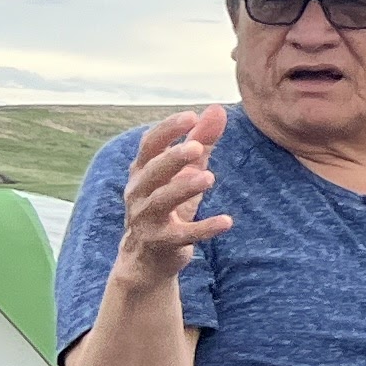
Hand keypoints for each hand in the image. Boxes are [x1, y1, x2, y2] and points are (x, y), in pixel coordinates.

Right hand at [111, 106, 232, 287]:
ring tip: (208, 177)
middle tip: (196, 147)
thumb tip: (218, 108)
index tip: (191, 116)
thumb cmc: (168, 205)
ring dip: (184, 188)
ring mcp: (147, 219)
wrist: (146, 257)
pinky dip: (204, 228)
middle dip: (172, 158)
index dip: (168, 129)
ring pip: (162, 201)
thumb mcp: (184, 172)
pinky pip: (183, 235)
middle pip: (152, 171)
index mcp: (143, 171)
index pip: (150, 145)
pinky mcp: (161, 242)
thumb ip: (201, 142)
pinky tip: (227, 222)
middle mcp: (139, 192)